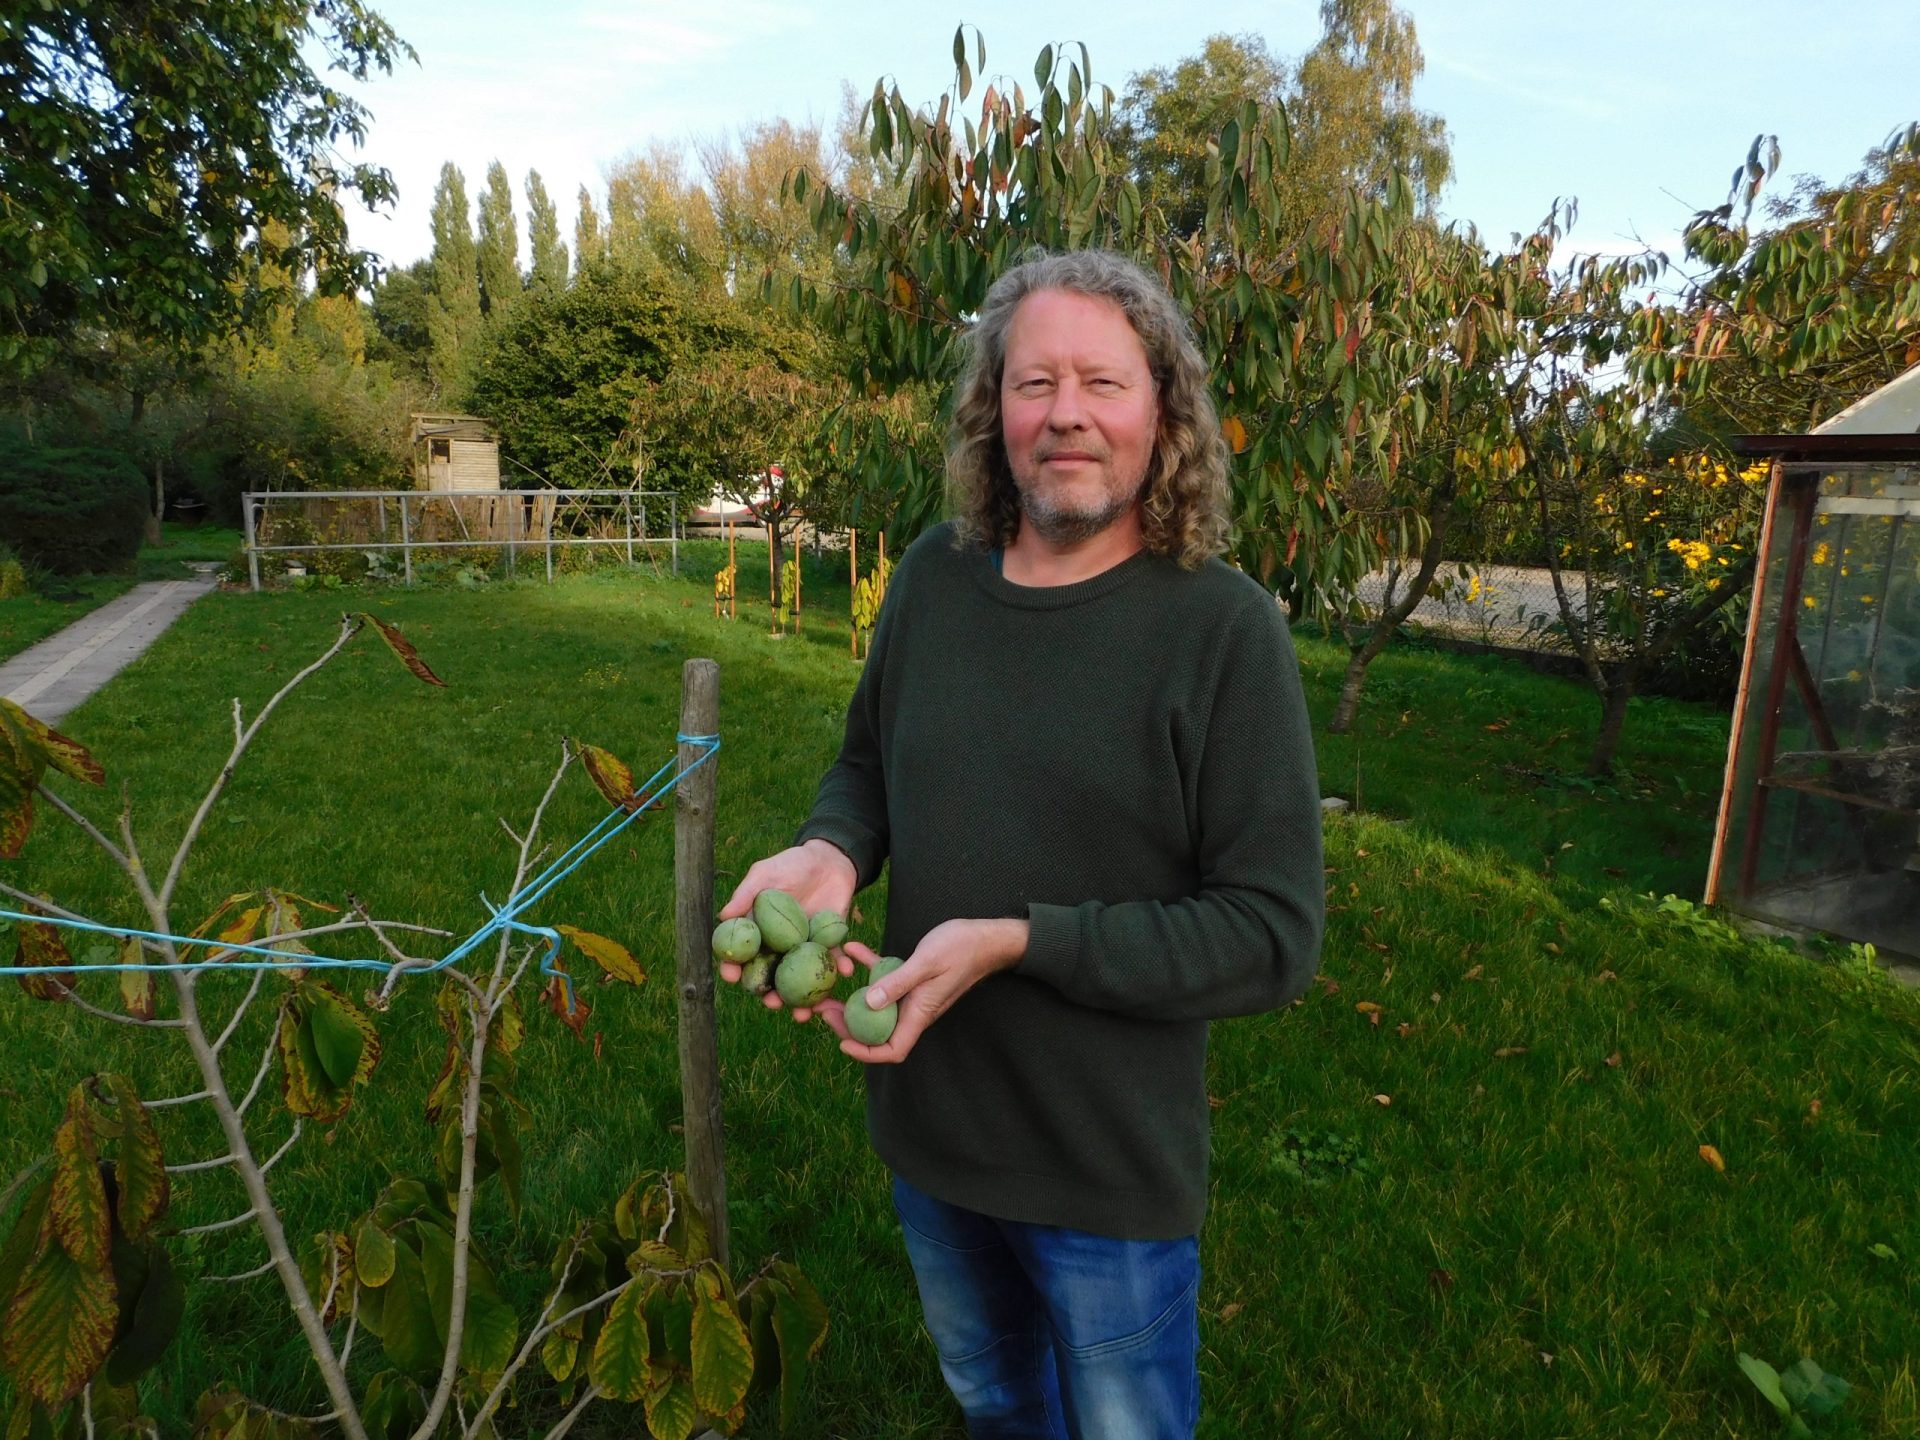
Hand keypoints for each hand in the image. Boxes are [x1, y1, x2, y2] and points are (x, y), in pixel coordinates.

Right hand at [718, 839, 857, 1021]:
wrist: (829, 860)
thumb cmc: (791, 864)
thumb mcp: (766, 873)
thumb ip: (746, 894)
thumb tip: (724, 915)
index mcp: (759, 931)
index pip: (743, 954)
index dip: (734, 967)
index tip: (731, 977)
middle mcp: (779, 945)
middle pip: (770, 976)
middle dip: (769, 994)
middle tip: (771, 1003)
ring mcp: (804, 948)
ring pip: (800, 978)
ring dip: (802, 998)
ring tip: (804, 1011)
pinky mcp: (829, 944)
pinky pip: (833, 961)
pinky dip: (838, 968)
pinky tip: (843, 972)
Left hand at [817, 919, 1027, 1063]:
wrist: (985, 936)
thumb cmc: (961, 949)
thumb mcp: (926, 963)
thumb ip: (897, 982)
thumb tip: (867, 1003)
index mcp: (919, 1013)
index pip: (892, 1050)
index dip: (866, 1053)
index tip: (842, 1042)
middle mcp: (914, 1009)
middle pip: (877, 1030)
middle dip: (848, 1025)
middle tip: (823, 1010)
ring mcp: (912, 994)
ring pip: (876, 1006)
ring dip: (852, 1000)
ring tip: (828, 990)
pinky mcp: (911, 976)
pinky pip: (885, 977)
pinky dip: (868, 967)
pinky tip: (851, 948)